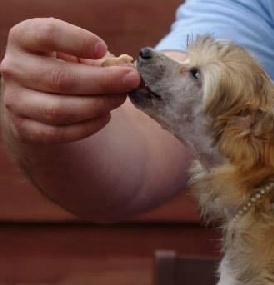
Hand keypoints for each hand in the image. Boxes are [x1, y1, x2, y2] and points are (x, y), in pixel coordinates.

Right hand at [0, 18, 140, 143]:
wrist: (36, 96)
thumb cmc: (64, 66)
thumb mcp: (76, 53)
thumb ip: (99, 58)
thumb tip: (129, 71)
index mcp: (24, 39)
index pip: (47, 34)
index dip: (78, 40)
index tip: (103, 49)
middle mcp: (13, 68)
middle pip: (60, 78)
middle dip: (103, 81)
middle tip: (131, 80)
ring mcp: (15, 101)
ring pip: (61, 110)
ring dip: (99, 105)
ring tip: (120, 98)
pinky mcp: (24, 128)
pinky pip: (60, 133)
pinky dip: (89, 126)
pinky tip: (105, 115)